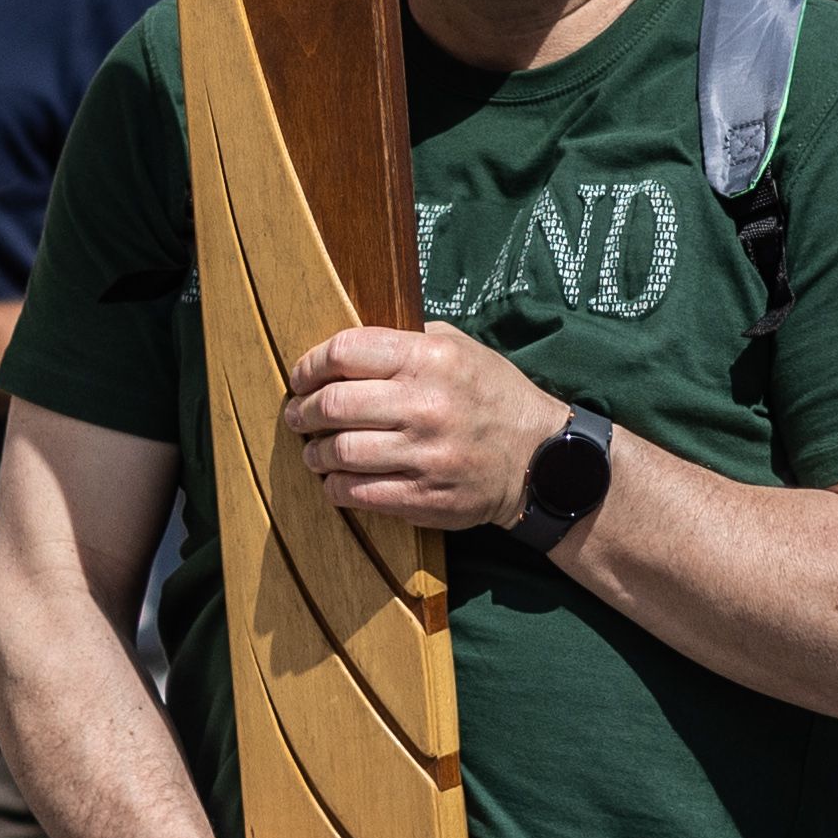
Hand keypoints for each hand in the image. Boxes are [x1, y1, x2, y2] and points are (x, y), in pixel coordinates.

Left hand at [287, 318, 569, 530]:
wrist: (539, 459)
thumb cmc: (493, 397)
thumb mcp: (461, 348)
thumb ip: (407, 340)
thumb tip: (346, 347)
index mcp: (430, 358)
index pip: (345, 352)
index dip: (310, 365)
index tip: (301, 377)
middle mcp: (426, 404)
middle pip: (334, 405)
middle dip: (303, 411)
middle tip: (298, 416)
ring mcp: (424, 454)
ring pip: (339, 453)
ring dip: (314, 453)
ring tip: (314, 451)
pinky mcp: (423, 497)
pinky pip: (357, 493)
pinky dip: (335, 486)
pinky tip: (336, 479)